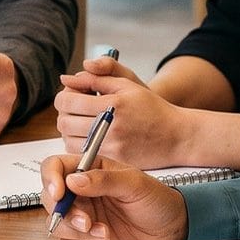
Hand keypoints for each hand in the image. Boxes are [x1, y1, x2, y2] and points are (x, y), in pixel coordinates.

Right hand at [38, 155, 186, 239]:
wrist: (170, 230)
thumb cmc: (157, 200)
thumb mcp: (135, 184)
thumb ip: (104, 180)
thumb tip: (73, 180)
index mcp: (90, 169)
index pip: (56, 166)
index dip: (50, 178)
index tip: (59, 194)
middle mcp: (81, 191)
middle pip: (50, 198)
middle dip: (66, 213)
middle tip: (87, 222)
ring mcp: (82, 214)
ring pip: (57, 223)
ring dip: (78, 232)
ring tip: (104, 233)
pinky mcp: (84, 237)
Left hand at [54, 56, 194, 167]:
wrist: (176, 136)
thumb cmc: (152, 108)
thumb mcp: (128, 84)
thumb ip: (96, 77)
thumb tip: (66, 79)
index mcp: (113, 104)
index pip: (67, 101)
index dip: (63, 97)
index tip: (71, 96)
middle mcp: (110, 128)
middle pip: (64, 122)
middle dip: (64, 114)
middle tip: (76, 109)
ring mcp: (111, 148)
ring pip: (68, 141)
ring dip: (69, 131)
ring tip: (83, 123)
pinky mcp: (113, 162)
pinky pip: (81, 155)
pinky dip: (79, 146)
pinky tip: (90, 137)